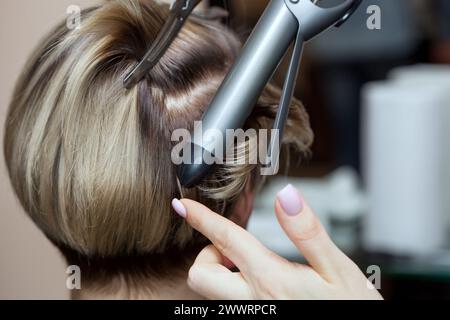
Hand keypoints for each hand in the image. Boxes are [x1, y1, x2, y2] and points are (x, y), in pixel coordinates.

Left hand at [171, 184, 382, 299]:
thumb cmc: (351, 310)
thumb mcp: (339, 270)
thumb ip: (308, 233)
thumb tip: (286, 197)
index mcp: (271, 280)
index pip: (227, 240)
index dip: (202, 218)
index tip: (184, 206)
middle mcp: (252, 302)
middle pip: (201, 275)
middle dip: (209, 254)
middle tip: (235, 247)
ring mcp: (251, 316)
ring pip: (211, 292)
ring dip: (221, 272)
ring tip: (252, 265)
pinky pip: (227, 302)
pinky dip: (233, 286)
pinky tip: (259, 280)